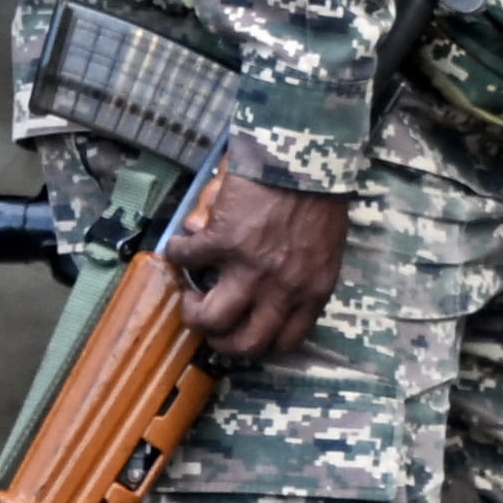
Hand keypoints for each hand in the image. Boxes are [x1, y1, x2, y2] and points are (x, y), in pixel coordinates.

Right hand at [168, 167, 349, 363]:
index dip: (259, 342)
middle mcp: (281, 289)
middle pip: (245, 344)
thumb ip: (303, 276)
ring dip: (193, 311)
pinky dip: (177, 255)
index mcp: (311, 292)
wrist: (304, 158)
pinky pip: (186, 261)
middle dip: (222, 341)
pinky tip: (180, 247)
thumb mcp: (325, 248)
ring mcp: (249, 269)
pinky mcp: (221, 242)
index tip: (246, 328)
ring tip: (190, 294)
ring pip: (210, 319)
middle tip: (212, 320)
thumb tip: (269, 288)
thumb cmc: (320, 197)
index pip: (285, 341)